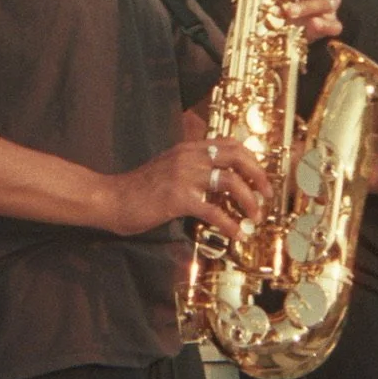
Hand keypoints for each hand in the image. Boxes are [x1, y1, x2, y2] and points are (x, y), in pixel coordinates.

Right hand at [108, 138, 271, 240]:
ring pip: (230, 181)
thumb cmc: (138, 189)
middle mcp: (188, 157)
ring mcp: (183, 176)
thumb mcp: (168, 169)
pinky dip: (230, 224)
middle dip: (258, 175)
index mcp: (187, 149)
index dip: (251, 160)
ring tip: (254, 216)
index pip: (230, 144)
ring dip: (248, 200)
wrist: (111, 198)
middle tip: (266, 195)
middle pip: (236, 156)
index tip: (261, 178)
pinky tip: (235, 234)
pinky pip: (213, 210)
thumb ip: (191, 169)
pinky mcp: (177, 198)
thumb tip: (219, 184)